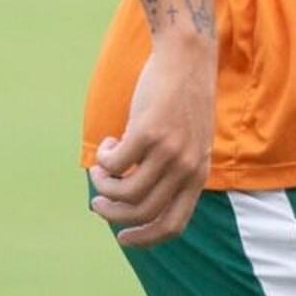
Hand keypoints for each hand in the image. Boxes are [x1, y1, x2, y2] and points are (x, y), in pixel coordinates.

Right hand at [88, 37, 213, 248]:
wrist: (186, 57)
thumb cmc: (182, 99)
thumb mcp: (187, 141)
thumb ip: (170, 168)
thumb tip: (132, 194)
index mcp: (198, 175)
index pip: (173, 224)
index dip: (146, 238)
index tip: (123, 237)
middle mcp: (186, 168)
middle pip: (143, 212)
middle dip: (113, 213)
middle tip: (97, 202)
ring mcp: (169, 151)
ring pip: (125, 191)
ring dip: (103, 185)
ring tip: (99, 169)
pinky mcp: (149, 132)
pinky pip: (115, 162)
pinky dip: (104, 158)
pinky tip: (109, 142)